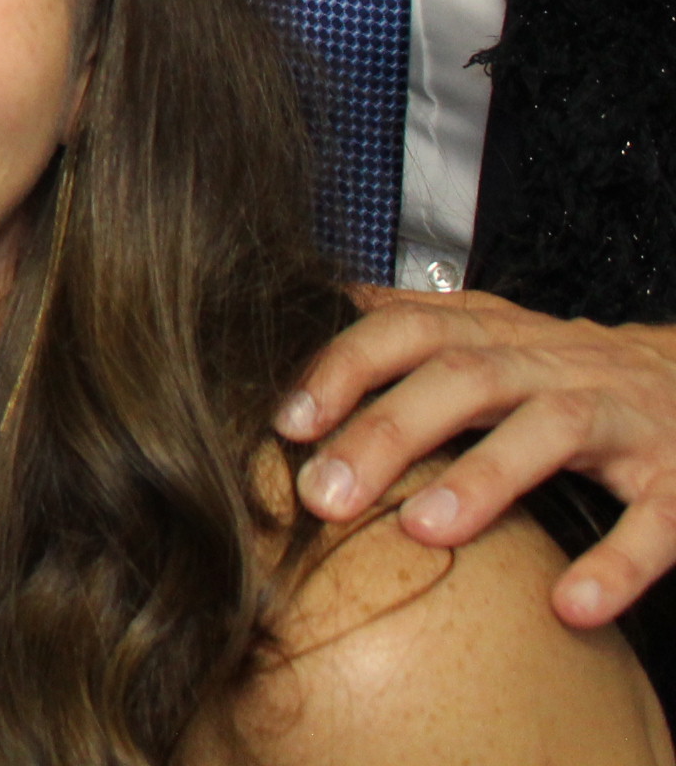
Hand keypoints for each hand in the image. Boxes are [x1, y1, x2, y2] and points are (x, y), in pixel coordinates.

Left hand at [279, 287, 675, 626]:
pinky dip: (616, 562)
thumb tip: (303, 323)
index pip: (409, 329)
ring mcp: (623, 417)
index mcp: (498, 336)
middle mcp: (556, 365)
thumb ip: (409, 336)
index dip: (346, 367)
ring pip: (552, 429)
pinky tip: (570, 604)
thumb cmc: (571, 374)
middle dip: (389, 431)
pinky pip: (656, 518)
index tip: (288, 424)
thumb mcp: (492, 339)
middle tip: (326, 494)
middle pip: (465, 379)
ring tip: (423, 530)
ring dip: (485, 477)